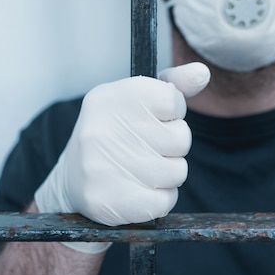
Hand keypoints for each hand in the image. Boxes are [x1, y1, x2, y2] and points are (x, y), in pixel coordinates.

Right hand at [34, 62, 210, 252]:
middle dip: (173, 147)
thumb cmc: (117, 133)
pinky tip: (140, 191)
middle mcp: (100, 129)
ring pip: (177, 172)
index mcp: (109, 97)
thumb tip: (202, 72)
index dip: (173, 114)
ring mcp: (100, 167)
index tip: (155, 120)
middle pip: (181, 139)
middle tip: (147, 149)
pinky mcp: (106, 202)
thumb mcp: (138, 101)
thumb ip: (173, 85)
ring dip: (168, 174)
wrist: (72, 180)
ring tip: (143, 170)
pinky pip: (165, 201)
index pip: (173, 100)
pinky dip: (161, 200)